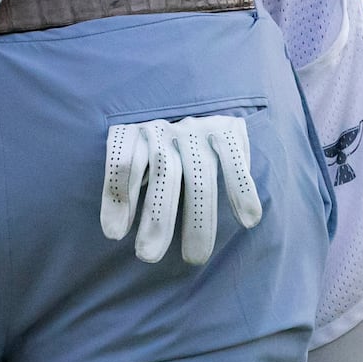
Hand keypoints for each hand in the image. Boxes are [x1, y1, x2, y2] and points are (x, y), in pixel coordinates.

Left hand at [100, 113, 263, 264]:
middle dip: (156, 218)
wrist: (204, 103)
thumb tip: (115, 230)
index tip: (114, 235)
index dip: (118, 198)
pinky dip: (241, 191)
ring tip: (195, 258)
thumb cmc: (163, 146)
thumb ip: (131, 180)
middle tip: (148, 256)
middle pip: (163, 175)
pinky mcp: (228, 130)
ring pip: (199, 178)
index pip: (124, 162)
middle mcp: (166, 130)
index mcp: (138, 133)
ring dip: (198, 220)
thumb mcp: (139, 152)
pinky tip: (248, 222)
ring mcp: (198, 130)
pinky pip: (236, 162)